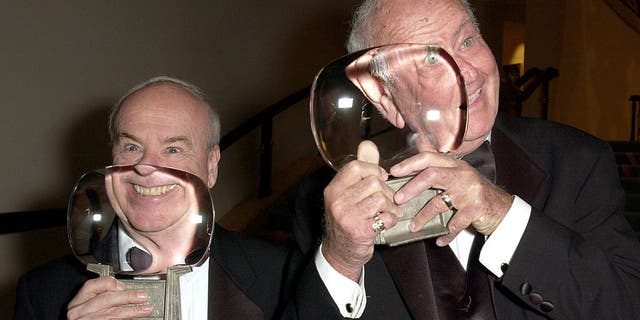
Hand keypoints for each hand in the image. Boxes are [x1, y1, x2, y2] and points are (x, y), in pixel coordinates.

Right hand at [67, 277, 152, 318]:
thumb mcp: (87, 307)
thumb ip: (100, 297)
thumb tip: (123, 290)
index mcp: (77, 302)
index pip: (91, 285)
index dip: (109, 283)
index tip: (124, 286)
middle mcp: (79, 312)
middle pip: (105, 299)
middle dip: (127, 296)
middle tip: (142, 296)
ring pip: (112, 314)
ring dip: (132, 311)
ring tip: (145, 309)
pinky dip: (125, 319)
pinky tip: (134, 318)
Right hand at [322, 141, 401, 281]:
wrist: (340, 253)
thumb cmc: (347, 220)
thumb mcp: (348, 193)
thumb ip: (360, 168)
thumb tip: (368, 144)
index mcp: (333, 189)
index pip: (356, 167)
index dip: (374, 170)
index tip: (380, 178)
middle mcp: (336, 201)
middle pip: (373, 183)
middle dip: (386, 191)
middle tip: (386, 201)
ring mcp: (346, 217)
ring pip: (380, 198)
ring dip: (390, 206)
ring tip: (386, 212)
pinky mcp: (359, 231)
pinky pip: (385, 217)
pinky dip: (390, 219)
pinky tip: (384, 223)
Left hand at [390, 150, 512, 245]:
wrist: (502, 208)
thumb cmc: (474, 194)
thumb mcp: (458, 179)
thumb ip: (438, 176)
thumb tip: (408, 179)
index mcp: (454, 165)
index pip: (428, 158)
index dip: (409, 164)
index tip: (393, 172)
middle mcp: (462, 174)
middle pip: (431, 175)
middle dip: (411, 187)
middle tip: (397, 199)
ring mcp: (470, 190)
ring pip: (439, 202)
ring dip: (423, 217)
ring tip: (413, 227)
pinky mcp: (477, 208)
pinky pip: (455, 223)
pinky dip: (446, 234)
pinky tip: (439, 240)